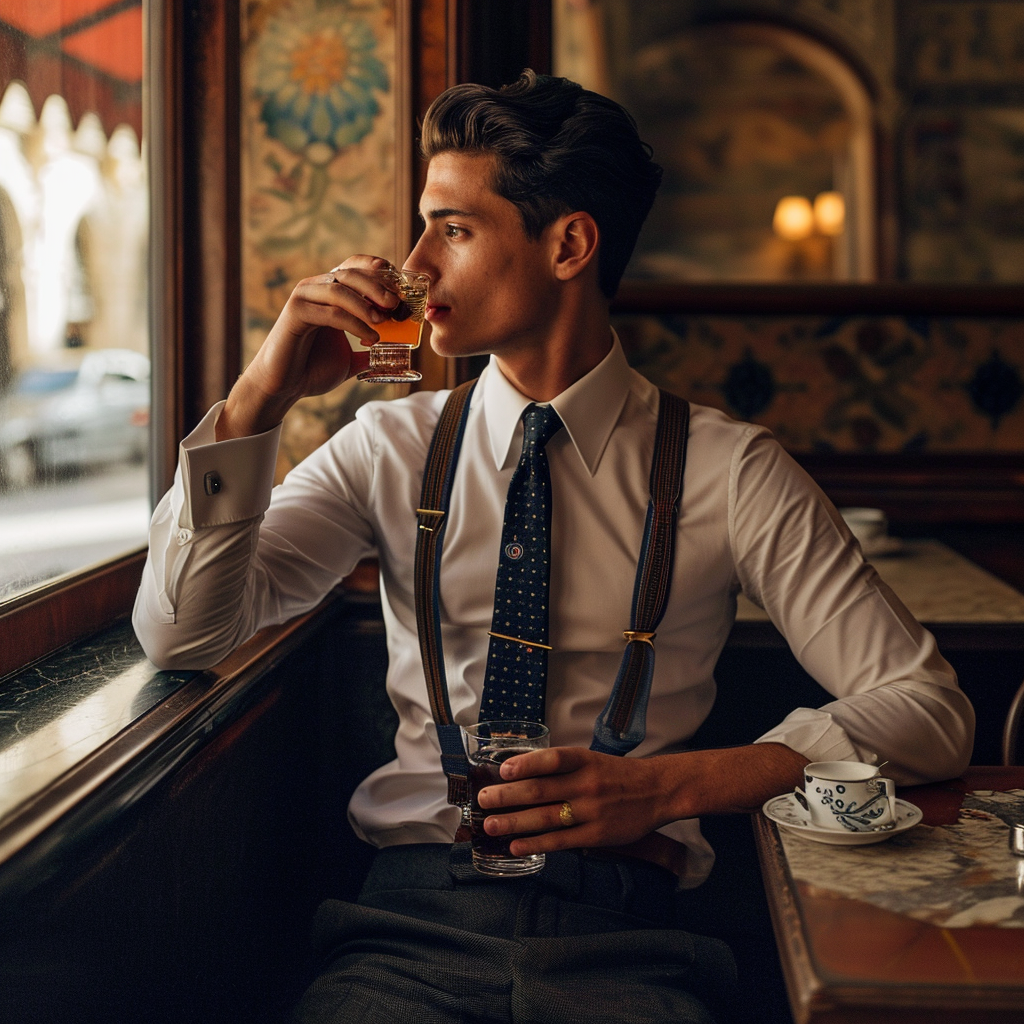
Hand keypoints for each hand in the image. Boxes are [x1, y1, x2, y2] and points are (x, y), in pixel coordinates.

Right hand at [217, 255, 401, 438]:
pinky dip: (354, 323)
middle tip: (395, 304)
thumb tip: (394, 353)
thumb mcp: (349, 358)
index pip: (354, 267)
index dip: (376, 269)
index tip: (399, 284)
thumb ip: (368, 350)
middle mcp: (315, 289)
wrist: (283, 388)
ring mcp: (303, 298)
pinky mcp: (295, 313)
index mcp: (329, 293)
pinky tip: (370, 337)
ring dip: (365, 303)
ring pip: (339, 288)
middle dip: (377, 285)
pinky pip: (330, 312)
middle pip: (349, 273)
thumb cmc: (312, 370)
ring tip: (383, 321)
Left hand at [476, 743, 808, 856]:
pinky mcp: (597, 835)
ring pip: (546, 818)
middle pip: (541, 790)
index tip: (502, 769)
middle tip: (483, 800)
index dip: (526, 764)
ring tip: (490, 826)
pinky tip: (516, 846)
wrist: (658, 790)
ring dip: (514, 823)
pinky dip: (536, 844)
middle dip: (508, 796)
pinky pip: (561, 841)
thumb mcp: (591, 760)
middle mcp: (587, 783)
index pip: (552, 759)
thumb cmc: (617, 774)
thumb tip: (518, 772)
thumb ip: (561, 767)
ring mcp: (592, 811)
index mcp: (584, 760)